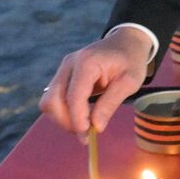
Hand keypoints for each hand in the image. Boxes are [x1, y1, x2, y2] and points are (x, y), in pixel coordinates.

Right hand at [39, 26, 154, 137]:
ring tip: (85, 126)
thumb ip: (111, 103)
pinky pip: (54, 100)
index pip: (73, 96)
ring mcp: (63, 70)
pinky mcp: (63, 77)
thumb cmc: (130, 60)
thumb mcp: (130, 81)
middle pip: (52, 100)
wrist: (125, 42)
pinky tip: (82, 116)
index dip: (77, 119)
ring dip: (63, 119)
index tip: (87, 136)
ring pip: (49, 102)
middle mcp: (69, 64)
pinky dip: (64, 112)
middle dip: (66, 121)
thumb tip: (96, 127)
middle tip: (86, 135)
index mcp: (86, 62)